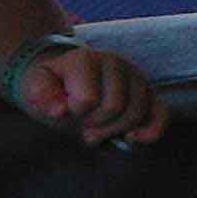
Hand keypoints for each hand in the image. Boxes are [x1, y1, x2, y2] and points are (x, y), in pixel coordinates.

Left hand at [13, 41, 166, 147]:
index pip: (88, 99)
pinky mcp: (149, 93)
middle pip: (115, 107)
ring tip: (97, 131)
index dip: (75, 113)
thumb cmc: (51, 85)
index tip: (64, 111)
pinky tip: (134, 139)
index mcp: (86, 58)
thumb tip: (60, 111)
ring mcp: (135, 76)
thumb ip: (42, 95)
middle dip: (95, 124)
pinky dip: (151, 131)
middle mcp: (115, 62)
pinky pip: (161, 113)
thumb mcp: (35, 86)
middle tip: (81, 126)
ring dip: (114, 131)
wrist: (64, 80)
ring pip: (136, 113)